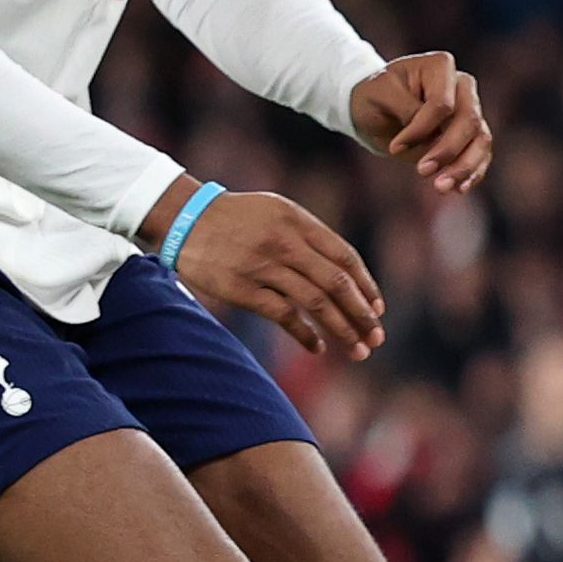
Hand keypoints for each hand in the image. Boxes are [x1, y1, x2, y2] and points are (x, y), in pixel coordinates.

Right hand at [145, 180, 386, 358]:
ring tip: (358, 349)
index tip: (378, 309)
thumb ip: (310, 236)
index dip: (366, 285)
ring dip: (342, 329)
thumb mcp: (278, 212)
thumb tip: (346, 272)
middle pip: (336, 282)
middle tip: (377, 338)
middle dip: (362, 314)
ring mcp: (263, 265)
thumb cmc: (237, 218)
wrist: (184, 219)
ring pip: (315, 302)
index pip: (345, 257)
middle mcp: (285, 242)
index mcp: (299, 221)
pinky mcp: (242, 288)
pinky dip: (305, 334)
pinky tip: (318, 348)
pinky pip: (283, 315)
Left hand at [350, 51, 492, 194]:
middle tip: (422, 172)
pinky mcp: (472, 135)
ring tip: (442, 188)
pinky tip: (458, 189)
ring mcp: (471, 110)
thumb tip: (432, 136)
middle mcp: (463, 86)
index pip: (442, 104)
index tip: (394, 147)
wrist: (376, 110)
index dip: (421, 129)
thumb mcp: (379, 95)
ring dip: (464, 167)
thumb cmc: (374, 96)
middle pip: (469, 122)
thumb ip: (406, 109)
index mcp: (440, 66)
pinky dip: (472, 174)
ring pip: (481, 140)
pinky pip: (482, 155)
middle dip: (447, 151)